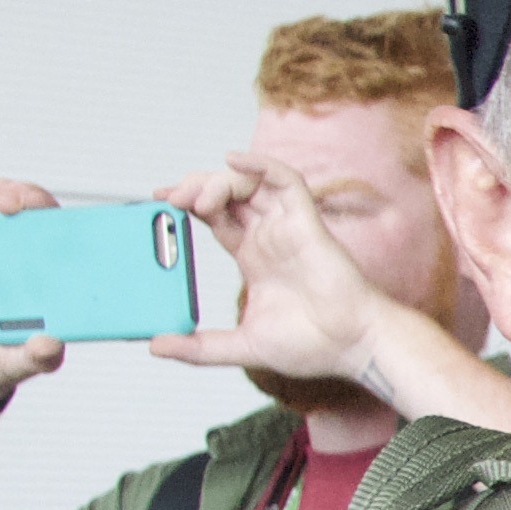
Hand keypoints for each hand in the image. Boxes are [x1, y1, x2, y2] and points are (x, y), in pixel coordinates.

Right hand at [0, 181, 66, 401]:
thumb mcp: (17, 363)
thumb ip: (36, 358)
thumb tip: (51, 346)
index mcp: (56, 275)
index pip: (71, 237)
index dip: (70, 222)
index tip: (59, 222)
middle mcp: (30, 250)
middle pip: (37, 207)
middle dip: (30, 197)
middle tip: (16, 203)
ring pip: (2, 196)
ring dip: (0, 191)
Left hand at [149, 156, 397, 389]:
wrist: (353, 346)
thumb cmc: (315, 345)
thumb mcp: (242, 346)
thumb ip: (199, 348)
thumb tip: (157, 347)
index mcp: (254, 258)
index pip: (215, 217)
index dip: (187, 204)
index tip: (160, 203)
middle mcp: (269, 237)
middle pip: (225, 193)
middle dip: (194, 187)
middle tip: (170, 198)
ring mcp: (287, 227)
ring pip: (249, 182)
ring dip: (217, 181)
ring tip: (197, 200)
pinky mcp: (306, 222)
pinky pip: (284, 180)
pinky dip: (259, 164)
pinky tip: (233, 161)